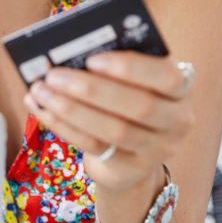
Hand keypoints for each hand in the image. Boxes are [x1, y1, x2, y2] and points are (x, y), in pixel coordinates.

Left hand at [24, 52, 193, 191]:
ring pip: (114, 130)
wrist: (131, 151)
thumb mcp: (131, 80)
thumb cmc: (128, 97)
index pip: (169, 78)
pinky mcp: (130, 169)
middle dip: (91, 89)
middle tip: (54, 75)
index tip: (93, 59)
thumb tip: (69, 52)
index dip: (131, 68)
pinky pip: (94, 146)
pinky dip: (63, 125)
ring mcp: (156, 150)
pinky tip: (42, 109)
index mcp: (181, 89)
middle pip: (139, 107)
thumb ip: (113, 66)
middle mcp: (177, 122)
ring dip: (71, 108)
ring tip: (40, 91)